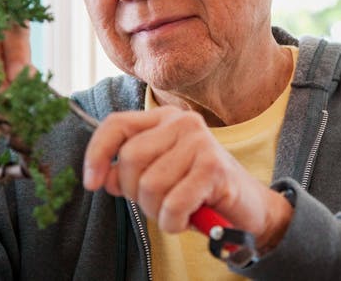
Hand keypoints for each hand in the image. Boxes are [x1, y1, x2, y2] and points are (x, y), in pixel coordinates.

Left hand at [83, 107, 293, 250]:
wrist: (248, 207)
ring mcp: (201, 142)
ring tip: (178, 210)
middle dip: (136, 193)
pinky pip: (172, 204)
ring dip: (158, 211)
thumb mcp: (159, 176)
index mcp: (165, 118)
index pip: (117, 124)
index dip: (97, 153)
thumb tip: (105, 176)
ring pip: (150, 186)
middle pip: (130, 159)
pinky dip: (174, 222)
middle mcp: (183, 122)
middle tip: (159, 202)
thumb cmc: (199, 191)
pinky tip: (188, 219)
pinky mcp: (213, 168)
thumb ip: (131, 170)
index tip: (92, 183)